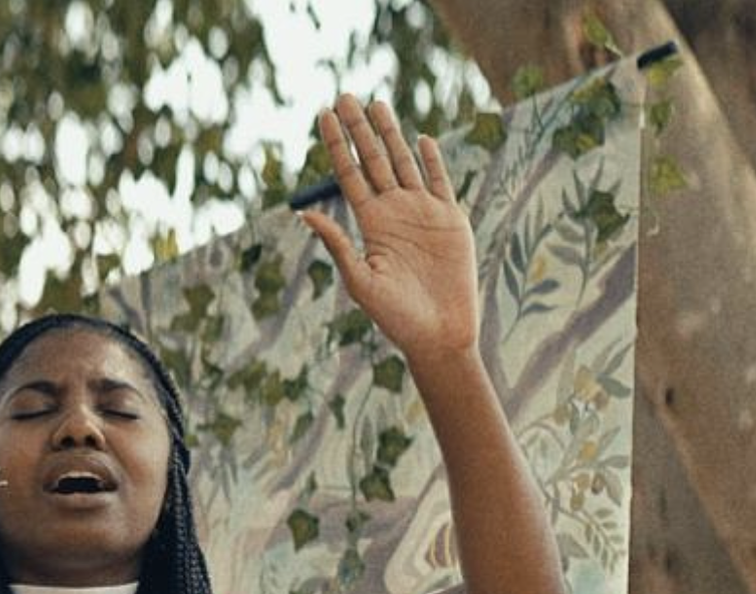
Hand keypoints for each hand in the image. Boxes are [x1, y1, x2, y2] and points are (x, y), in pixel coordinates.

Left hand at [299, 95, 478, 363]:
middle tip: (346, 96)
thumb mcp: (361, 281)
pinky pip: (440, 183)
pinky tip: (422, 139)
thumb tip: (305, 214)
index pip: (349, 174)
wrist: (439, 335)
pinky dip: (432, 161)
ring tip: (378, 104)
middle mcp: (393, 212)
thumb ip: (338, 245)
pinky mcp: (450, 221)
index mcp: (369, 224)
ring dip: (391, 134)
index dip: (336, 144)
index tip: (323, 114)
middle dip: (360, 128)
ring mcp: (423, 213)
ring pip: (404, 163)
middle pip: (373, 160)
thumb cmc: (396, 318)